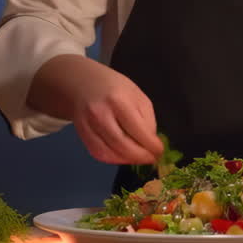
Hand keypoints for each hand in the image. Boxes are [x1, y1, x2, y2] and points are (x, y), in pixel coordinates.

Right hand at [28, 54, 163, 164]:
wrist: (82, 83)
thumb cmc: (114, 87)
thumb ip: (147, 118)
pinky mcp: (82, 135)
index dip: (151, 145)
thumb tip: (151, 142)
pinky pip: (99, 154)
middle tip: (152, 158)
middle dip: (141, 156)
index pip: (138, 130)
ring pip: (110, 153)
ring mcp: (88, 126)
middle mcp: (100, 114)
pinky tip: (124, 156)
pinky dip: (114, 159)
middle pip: (123, 145)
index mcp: (118, 100)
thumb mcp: (137, 95)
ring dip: (128, 160)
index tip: (160, 151)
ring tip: (140, 157)